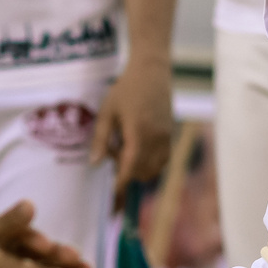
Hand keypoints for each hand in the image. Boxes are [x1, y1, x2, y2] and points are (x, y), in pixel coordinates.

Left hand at [93, 63, 174, 185]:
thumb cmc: (125, 89)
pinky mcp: (171, 135)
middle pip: (142, 172)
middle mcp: (156, 138)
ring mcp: (166, 137)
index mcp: (138, 132)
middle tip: (114, 151)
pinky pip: (163, 160)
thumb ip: (101, 139)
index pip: (130, 167)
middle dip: (126, 172)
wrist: (151, 72)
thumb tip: (95, 163)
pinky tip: (138, 147)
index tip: (111, 196)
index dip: (120, 184)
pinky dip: (150, 163)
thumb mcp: (107, 112)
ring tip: (126, 148)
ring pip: (154, 169)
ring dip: (139, 169)